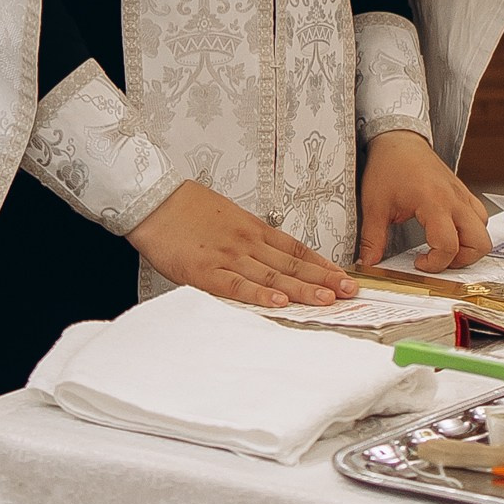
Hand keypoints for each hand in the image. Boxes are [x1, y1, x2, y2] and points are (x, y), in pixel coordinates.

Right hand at [130, 179, 356, 309]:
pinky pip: (238, 286)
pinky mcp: (206, 270)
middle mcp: (247, 243)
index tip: (344, 277)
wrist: (154, 200)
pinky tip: (279, 303)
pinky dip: (259, 296)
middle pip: (292, 264)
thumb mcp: (227, 217)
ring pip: (273, 276)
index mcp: (253, 230)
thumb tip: (269, 255)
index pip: (297, 249)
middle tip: (350, 292)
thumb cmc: (186, 209)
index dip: (323, 265)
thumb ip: (249, 237)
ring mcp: (229, 256)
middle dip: (324, 279)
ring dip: (302, 289)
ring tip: (328, 300)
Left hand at [359, 130, 492, 274]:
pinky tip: (447, 230)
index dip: (435, 263)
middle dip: (461, 260)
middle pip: (480, 243)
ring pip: (484, 231)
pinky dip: (470, 231)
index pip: (448, 245)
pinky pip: (479, 217)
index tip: (418, 262)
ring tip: (443, 246)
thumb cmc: (388, 167)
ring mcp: (462, 195)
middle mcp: (455, 200)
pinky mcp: (463, 193)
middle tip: (437, 258)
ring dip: (469, 246)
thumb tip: (368, 262)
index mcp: (433, 202)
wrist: (399, 140)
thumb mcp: (374, 205)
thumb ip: (373, 238)